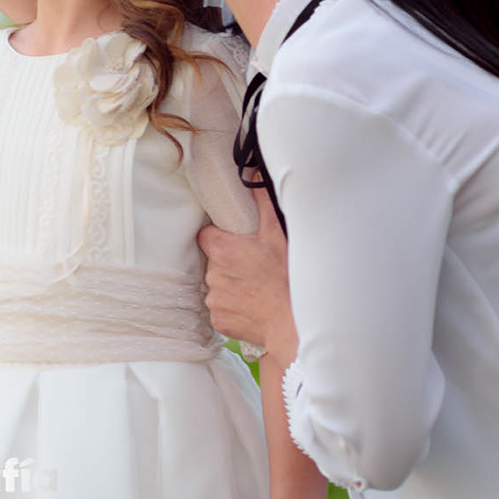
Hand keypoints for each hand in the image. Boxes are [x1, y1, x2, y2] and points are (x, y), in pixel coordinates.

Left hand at [200, 187, 297, 363]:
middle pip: (214, 261)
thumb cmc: (287, 278)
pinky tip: (254, 304)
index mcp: (222, 249)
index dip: (219, 236)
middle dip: (229, 261)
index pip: (206, 235)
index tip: (235, 240)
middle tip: (253, 264)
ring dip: (233, 284)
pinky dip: (235, 306)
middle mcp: (213, 274)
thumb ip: (262, 201)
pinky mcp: (219, 321)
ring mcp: (215, 299)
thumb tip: (253, 174)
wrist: (292, 324)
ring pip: (219, 285)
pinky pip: (223, 308)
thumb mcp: (278, 234)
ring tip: (257, 287)